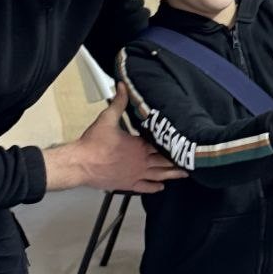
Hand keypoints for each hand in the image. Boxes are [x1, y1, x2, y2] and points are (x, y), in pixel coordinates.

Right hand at [44, 84, 188, 192]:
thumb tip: (123, 85)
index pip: (160, 144)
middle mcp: (141, 162)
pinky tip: (161, 187)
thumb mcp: (107, 118)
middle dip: (177, 160)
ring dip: (172, 174)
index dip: (171, 143)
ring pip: (158, 175)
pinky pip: (144, 188)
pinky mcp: (127, 185)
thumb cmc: (93, 143)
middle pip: (164, 161)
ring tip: (184, 174)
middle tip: (191, 160)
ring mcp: (135, 175)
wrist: (81, 163)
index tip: (184, 142)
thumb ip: (118, 102)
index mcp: (139, 146)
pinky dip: (154, 188)